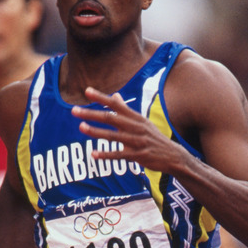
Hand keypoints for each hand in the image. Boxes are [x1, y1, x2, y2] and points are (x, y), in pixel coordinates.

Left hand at [71, 87, 191, 173]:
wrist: (173, 156)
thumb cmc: (153, 137)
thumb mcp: (142, 121)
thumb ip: (126, 110)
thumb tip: (115, 95)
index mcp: (135, 117)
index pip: (115, 104)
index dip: (101, 97)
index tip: (87, 91)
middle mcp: (135, 127)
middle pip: (110, 118)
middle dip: (91, 114)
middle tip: (74, 110)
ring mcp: (137, 141)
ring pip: (113, 136)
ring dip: (96, 132)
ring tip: (81, 127)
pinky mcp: (138, 155)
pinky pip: (119, 155)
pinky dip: (106, 154)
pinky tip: (94, 154)